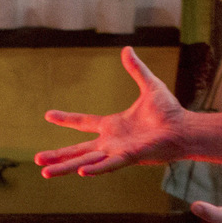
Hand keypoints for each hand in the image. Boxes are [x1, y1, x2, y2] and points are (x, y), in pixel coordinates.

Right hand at [34, 47, 185, 176]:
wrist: (185, 128)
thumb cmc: (170, 111)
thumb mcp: (149, 86)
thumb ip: (136, 70)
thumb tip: (126, 49)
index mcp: (112, 126)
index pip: (83, 123)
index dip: (66, 119)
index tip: (47, 115)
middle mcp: (111, 142)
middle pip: (78, 150)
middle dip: (57, 155)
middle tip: (36, 160)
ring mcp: (118, 151)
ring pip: (86, 161)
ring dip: (66, 167)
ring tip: (45, 172)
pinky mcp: (129, 157)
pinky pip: (109, 165)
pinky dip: (95, 168)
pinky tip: (80, 171)